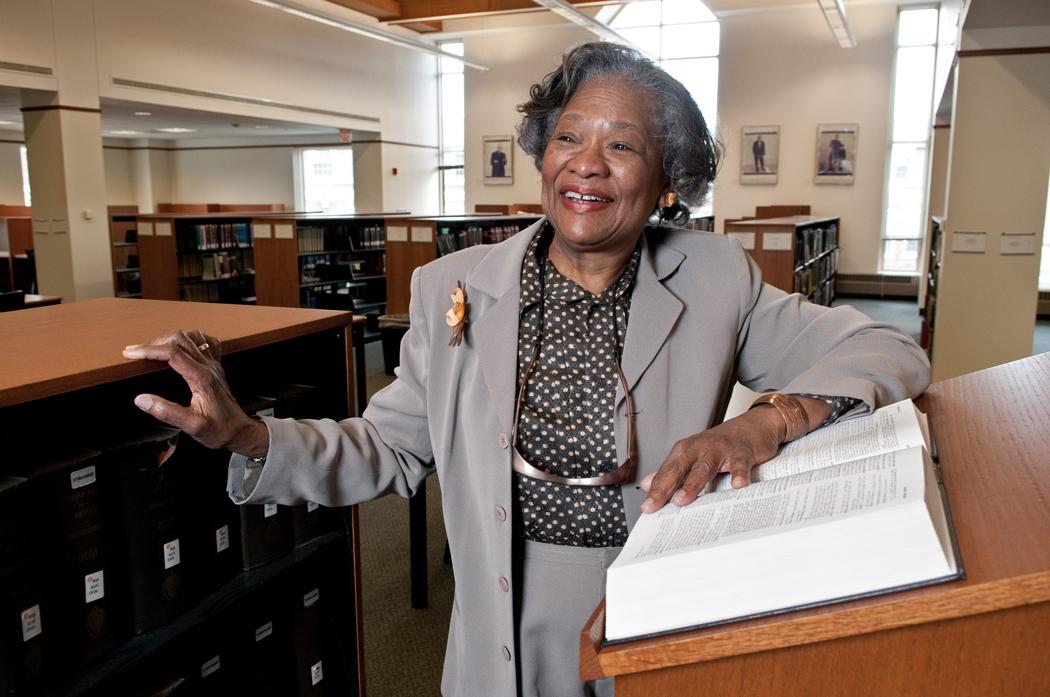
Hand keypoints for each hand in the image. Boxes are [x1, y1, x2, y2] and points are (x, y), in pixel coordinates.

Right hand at [121, 329, 268, 457]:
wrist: (240, 430)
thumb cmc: (219, 430)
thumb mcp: (191, 426)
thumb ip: (166, 412)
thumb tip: (142, 399)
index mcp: (202, 378)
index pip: (172, 353)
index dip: (148, 350)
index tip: (130, 353)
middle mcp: (209, 366)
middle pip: (180, 339)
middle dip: (154, 343)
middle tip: (136, 352)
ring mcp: (214, 365)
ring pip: (192, 337)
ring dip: (171, 339)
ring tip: (154, 350)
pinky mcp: (216, 367)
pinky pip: (206, 343)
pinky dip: (190, 340)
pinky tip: (181, 347)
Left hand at [639, 407, 785, 512]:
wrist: (749, 428)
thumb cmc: (718, 447)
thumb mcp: (692, 456)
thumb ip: (671, 471)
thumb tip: (647, 485)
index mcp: (685, 451)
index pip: (666, 472)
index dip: (655, 490)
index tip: (646, 507)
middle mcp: (699, 449)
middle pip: (679, 469)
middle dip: (665, 487)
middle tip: (655, 504)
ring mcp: (720, 451)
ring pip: (703, 468)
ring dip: (692, 483)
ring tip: (682, 499)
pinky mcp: (741, 454)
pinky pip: (739, 465)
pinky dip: (738, 475)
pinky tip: (737, 486)